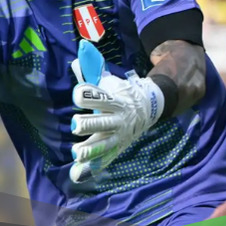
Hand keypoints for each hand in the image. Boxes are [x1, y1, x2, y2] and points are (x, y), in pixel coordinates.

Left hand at [68, 40, 163, 182]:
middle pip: (101, 122)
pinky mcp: (116, 148)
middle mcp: (117, 119)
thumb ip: (92, 67)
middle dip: (89, 123)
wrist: (150, 107)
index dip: (89, 94)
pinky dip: (91, 168)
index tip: (78, 93)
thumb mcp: (108, 80)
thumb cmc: (121, 92)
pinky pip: (103, 160)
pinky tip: (77, 175)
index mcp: (114, 100)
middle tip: (75, 124)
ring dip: (90, 149)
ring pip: (103, 144)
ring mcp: (118, 136)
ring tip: (76, 152)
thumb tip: (80, 51)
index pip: (100, 96)